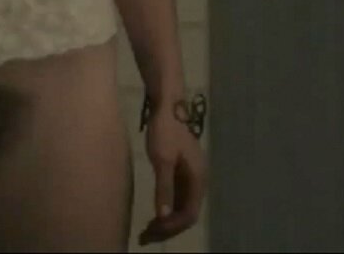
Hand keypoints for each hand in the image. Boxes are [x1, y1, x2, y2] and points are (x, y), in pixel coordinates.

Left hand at [138, 99, 207, 245]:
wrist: (167, 106)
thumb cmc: (164, 131)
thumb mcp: (162, 160)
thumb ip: (164, 188)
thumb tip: (163, 216)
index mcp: (198, 179)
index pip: (189, 214)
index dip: (172, 227)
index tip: (152, 232)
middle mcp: (198, 181)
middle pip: (186, 214)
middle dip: (168, 228)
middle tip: (145, 237)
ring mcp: (191, 177)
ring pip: (182, 208)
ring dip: (166, 222)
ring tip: (146, 232)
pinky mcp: (182, 173)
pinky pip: (177, 199)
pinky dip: (166, 210)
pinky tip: (152, 216)